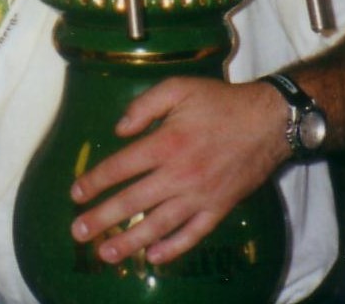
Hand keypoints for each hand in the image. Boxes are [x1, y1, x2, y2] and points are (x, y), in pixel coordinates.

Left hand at [69, 77, 288, 265]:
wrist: (268, 121)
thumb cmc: (220, 102)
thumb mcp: (178, 87)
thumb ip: (144, 105)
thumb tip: (119, 129)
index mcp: (166, 143)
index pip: (121, 167)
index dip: (96, 181)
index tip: (76, 193)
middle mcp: (179, 174)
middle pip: (133, 202)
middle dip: (102, 219)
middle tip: (78, 232)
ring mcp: (200, 196)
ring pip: (159, 225)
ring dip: (130, 241)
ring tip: (107, 254)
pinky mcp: (219, 208)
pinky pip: (193, 234)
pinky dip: (173, 248)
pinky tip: (154, 257)